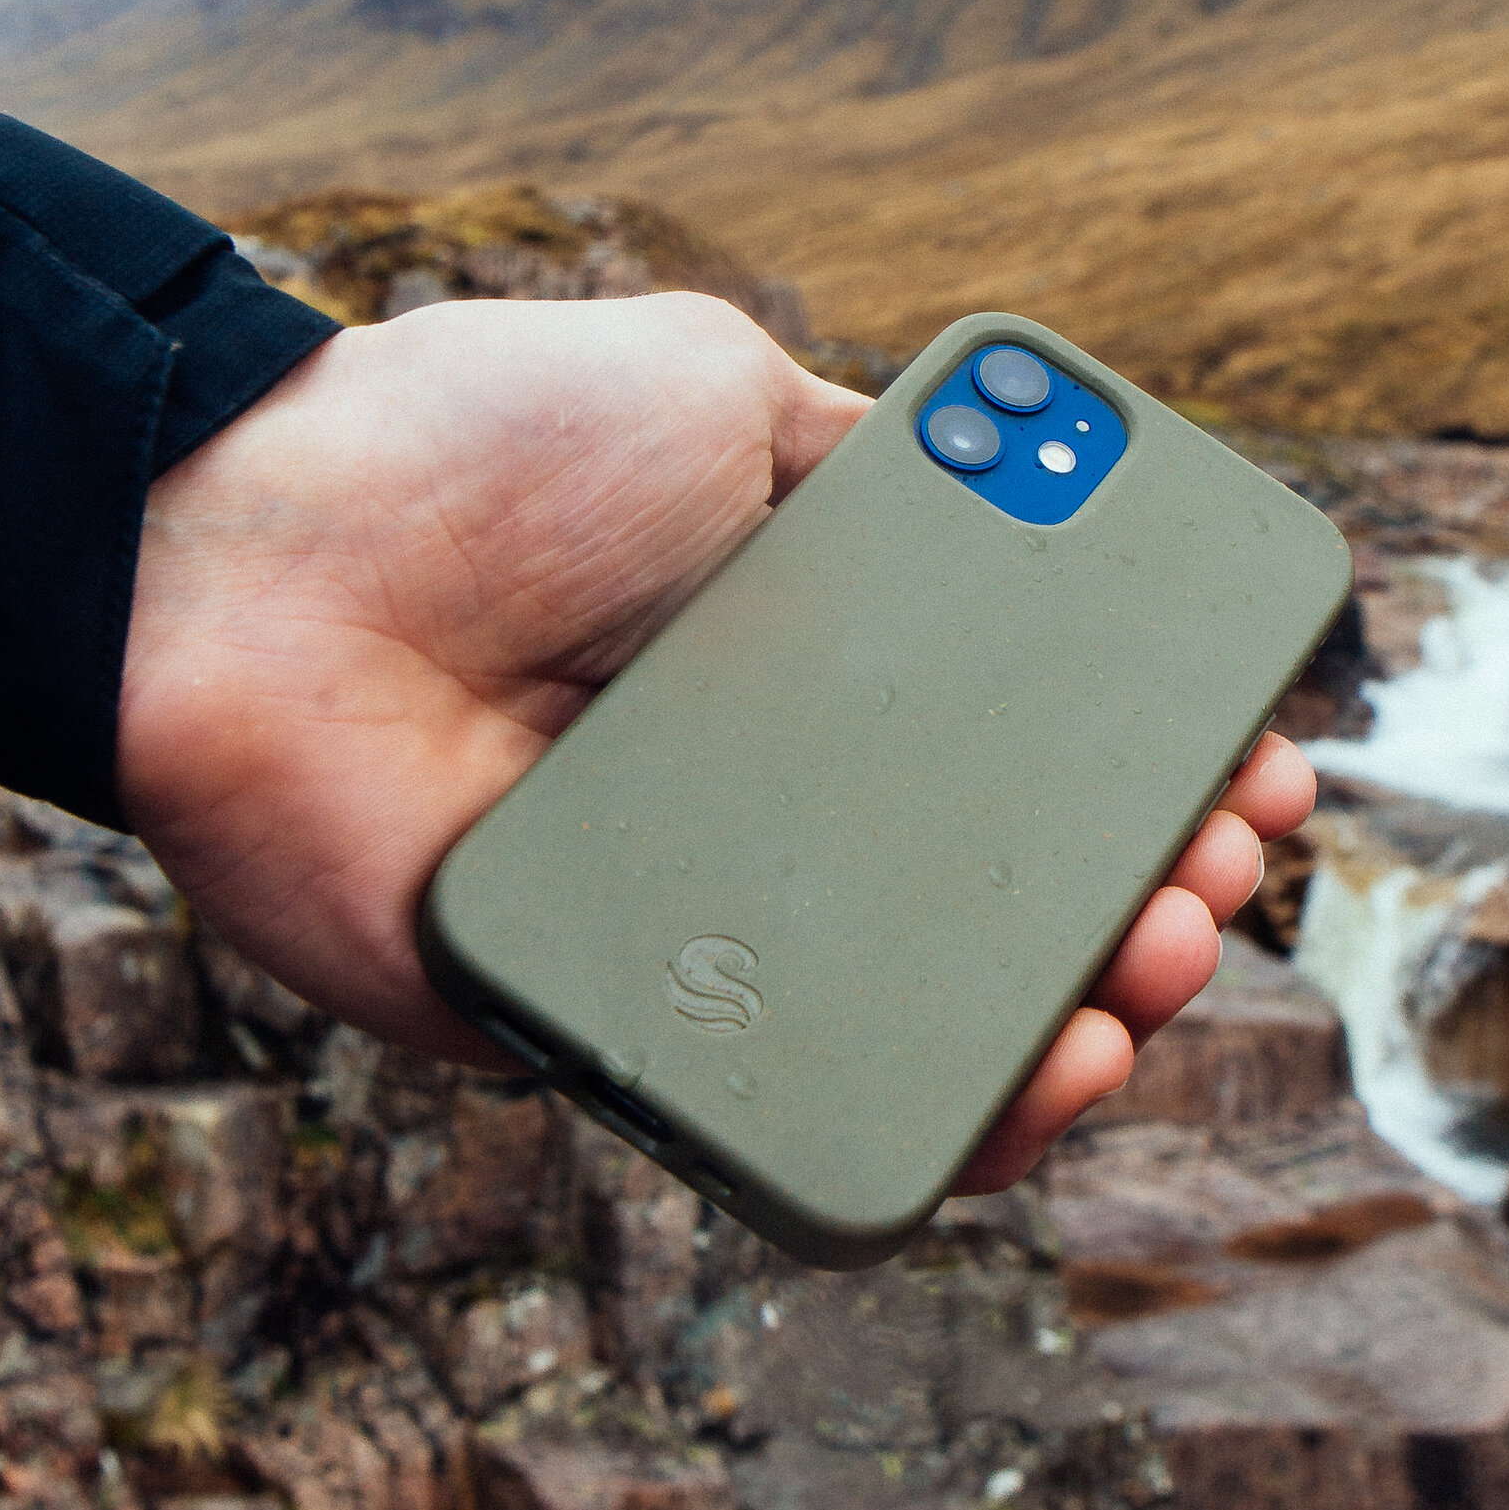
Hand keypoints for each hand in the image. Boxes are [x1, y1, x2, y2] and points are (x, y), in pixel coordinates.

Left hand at [118, 295, 1316, 1188]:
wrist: (259, 550)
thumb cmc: (482, 445)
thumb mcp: (716, 388)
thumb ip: (861, 448)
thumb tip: (1010, 478)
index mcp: (796, 672)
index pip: (1014, 750)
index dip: (1146, 769)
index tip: (1249, 767)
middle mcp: (761, 811)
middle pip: (996, 902)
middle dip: (1146, 902)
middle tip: (1209, 875)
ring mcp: (691, 931)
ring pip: (919, 1028)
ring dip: (1075, 1027)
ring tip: (1145, 978)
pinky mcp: (601, 1032)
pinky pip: (779, 1107)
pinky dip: (925, 1121)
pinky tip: (1030, 1079)